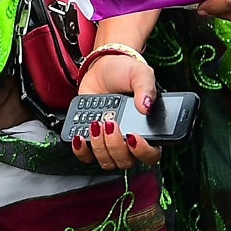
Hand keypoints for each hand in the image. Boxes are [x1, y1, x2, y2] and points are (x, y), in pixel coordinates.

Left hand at [69, 48, 158, 170]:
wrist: (101, 69)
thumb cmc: (124, 73)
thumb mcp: (140, 74)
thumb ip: (146, 88)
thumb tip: (146, 106)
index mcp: (148, 130)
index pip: (151, 155)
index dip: (142, 151)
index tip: (132, 135)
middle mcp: (129, 142)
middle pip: (125, 161)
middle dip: (115, 145)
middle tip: (110, 122)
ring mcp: (109, 142)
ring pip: (106, 161)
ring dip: (99, 147)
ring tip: (96, 123)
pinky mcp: (91, 140)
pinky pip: (86, 156)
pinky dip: (81, 150)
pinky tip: (80, 136)